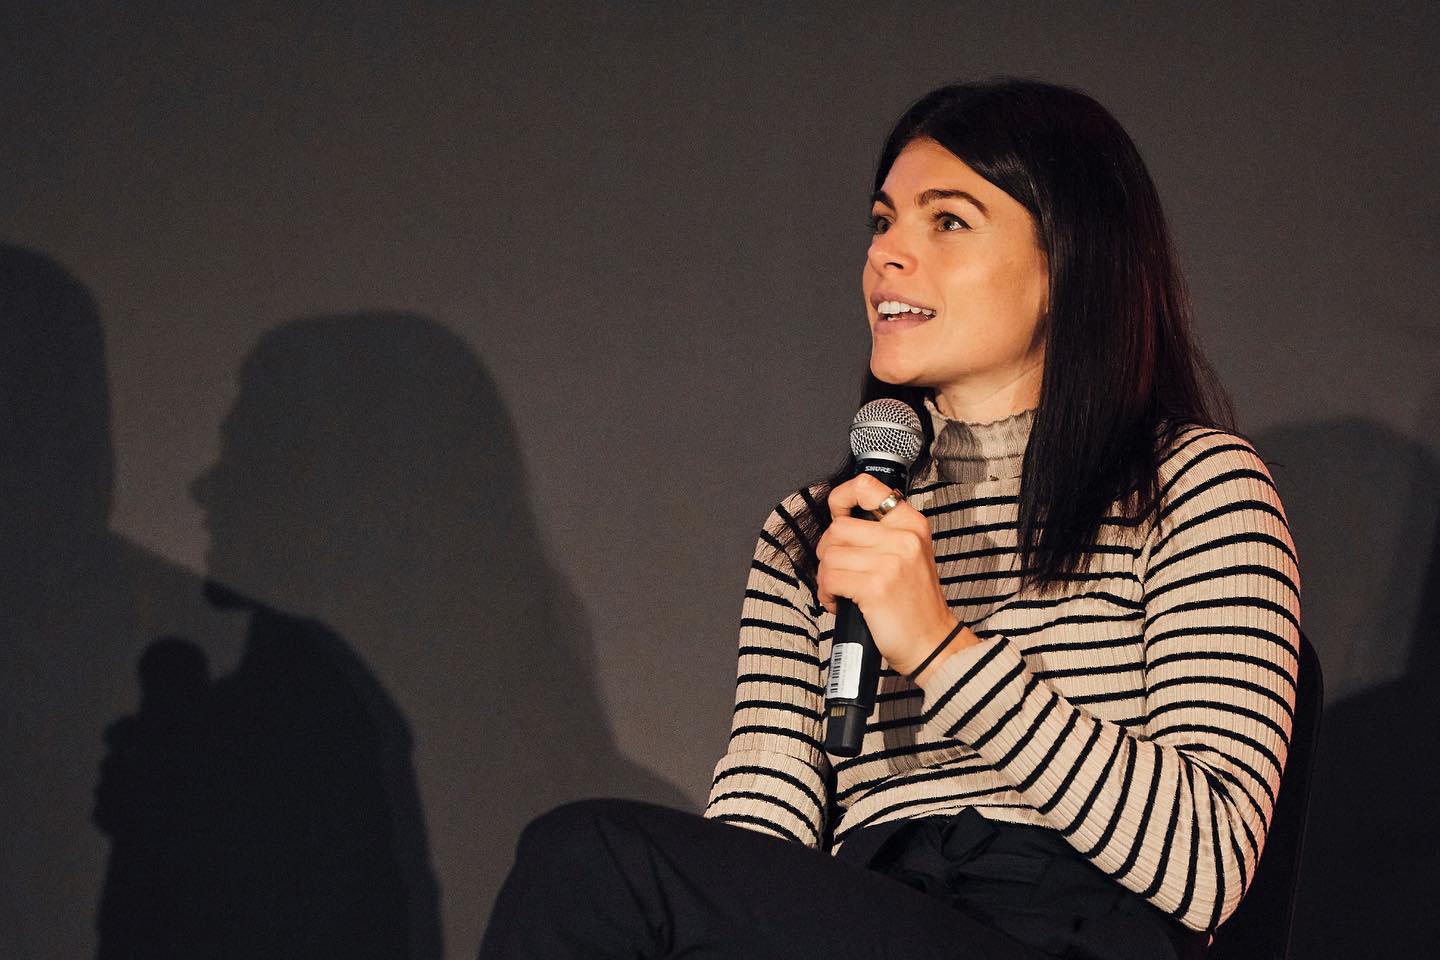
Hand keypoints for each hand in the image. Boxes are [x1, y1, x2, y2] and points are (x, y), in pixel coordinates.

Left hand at [816, 473, 974, 679]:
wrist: (932, 643)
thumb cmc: (913, 602)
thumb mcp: (908, 554)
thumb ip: (880, 532)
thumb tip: (838, 519)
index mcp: (911, 523)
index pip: (866, 487)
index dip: (841, 498)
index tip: (837, 515)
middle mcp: (903, 537)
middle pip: (837, 528)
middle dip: (828, 553)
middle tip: (840, 572)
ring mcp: (890, 561)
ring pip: (829, 555)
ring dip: (826, 577)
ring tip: (841, 591)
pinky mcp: (875, 587)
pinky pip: (829, 578)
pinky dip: (827, 593)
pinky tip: (840, 602)